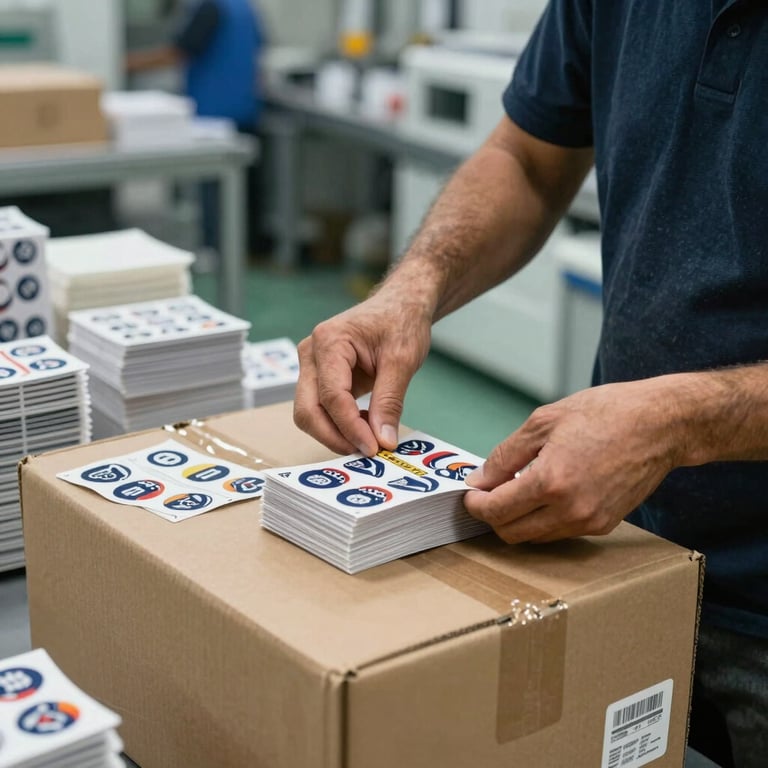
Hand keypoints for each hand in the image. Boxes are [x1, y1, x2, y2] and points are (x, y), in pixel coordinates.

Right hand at [294, 289, 431, 455]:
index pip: (332, 396)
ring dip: (335, 432)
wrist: (400, 304)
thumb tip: (383, 440)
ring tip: (370, 438)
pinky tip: (366, 425)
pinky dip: (339, 424)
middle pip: (307, 409)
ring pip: (309, 412)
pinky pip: (320, 408)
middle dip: (334, 436)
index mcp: (330, 341)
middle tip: (366, 452)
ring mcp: (312, 365)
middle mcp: (312, 353)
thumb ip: (390, 402)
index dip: (350, 427)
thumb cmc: (400, 321)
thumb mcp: (403, 360)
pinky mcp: (319, 377)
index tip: (373, 447)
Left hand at [463, 380, 683, 542]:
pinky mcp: (604, 525)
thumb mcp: (544, 422)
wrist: (660, 424)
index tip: (470, 494)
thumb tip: (479, 479)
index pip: (496, 511)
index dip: (475, 505)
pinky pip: (560, 532)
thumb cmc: (605, 413)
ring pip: (536, 537)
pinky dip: (544, 519)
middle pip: (511, 533)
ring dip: (518, 520)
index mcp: (550, 481)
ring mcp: (589, 522)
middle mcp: (570, 510)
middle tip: (487, 494)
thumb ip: (505, 455)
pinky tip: (545, 494)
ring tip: (517, 490)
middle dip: (492, 517)